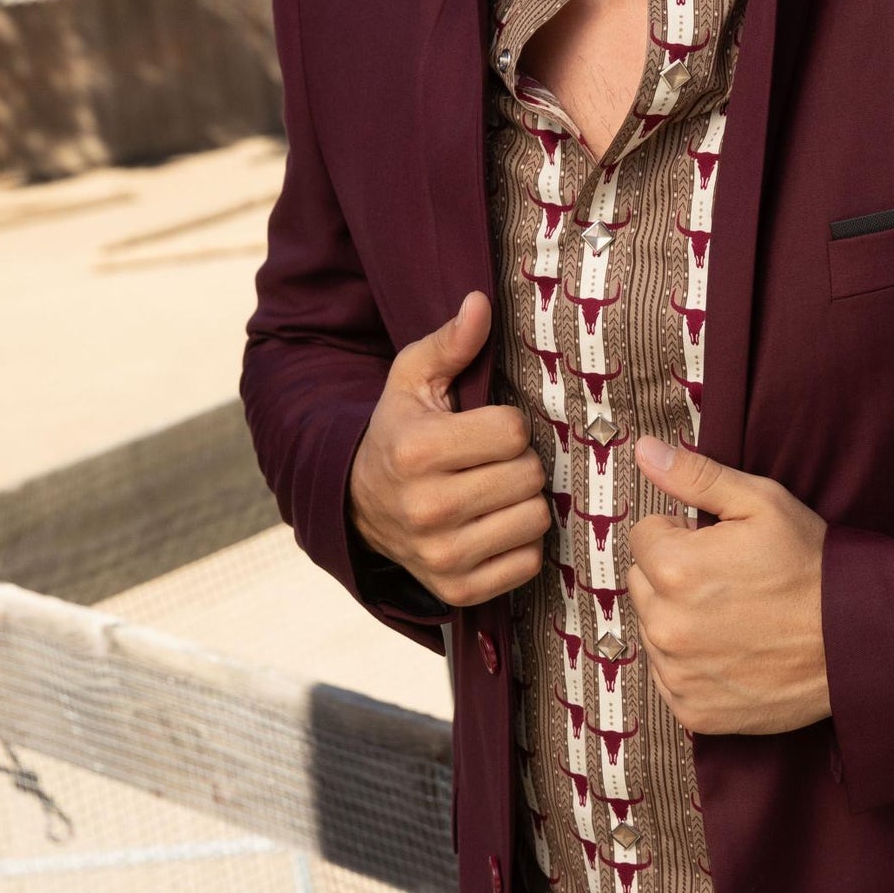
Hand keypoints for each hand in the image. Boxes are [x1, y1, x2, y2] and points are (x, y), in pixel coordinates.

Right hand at [349, 292, 547, 607]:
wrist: (358, 506)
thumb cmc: (399, 432)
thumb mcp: (412, 381)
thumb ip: (449, 342)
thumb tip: (481, 303)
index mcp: (418, 450)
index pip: (513, 431)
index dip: (508, 425)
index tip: (486, 428)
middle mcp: (427, 508)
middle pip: (529, 476)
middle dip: (519, 463)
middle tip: (493, 461)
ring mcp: (442, 555)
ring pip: (536, 519)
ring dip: (524, 503)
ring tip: (494, 492)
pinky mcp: (457, 590)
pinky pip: (529, 562)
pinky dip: (520, 544)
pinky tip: (493, 527)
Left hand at [628, 438, 829, 735]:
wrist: (858, 638)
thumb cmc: (812, 565)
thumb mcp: (761, 503)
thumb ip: (695, 476)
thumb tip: (644, 450)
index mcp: (673, 567)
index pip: (645, 536)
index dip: (683, 534)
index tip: (719, 546)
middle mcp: (665, 625)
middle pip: (644, 584)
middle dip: (675, 577)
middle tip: (730, 581)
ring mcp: (678, 673)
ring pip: (655, 631)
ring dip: (682, 621)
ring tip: (736, 618)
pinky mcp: (693, 710)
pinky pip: (672, 677)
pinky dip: (694, 666)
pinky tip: (734, 653)